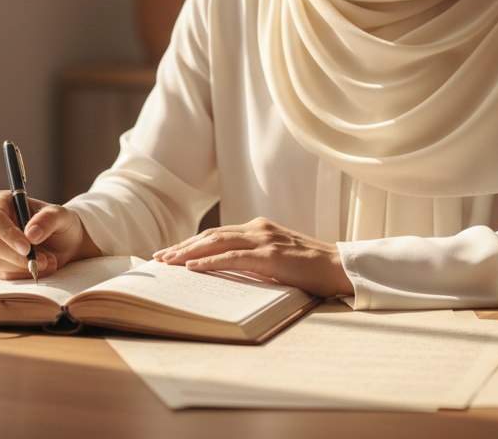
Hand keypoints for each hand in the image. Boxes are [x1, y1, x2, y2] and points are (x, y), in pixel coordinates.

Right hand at [0, 191, 100, 279]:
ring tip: (48, 261)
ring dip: (24, 266)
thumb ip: (47, 220)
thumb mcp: (61, 216)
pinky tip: (41, 268)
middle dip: (17, 256)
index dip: (8, 234)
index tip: (27, 248)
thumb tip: (30, 234)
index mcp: (2, 202)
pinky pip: (4, 274)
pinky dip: (25, 274)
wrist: (65, 242)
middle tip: (43, 260)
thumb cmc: (60, 223)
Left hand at [152, 217, 353, 297]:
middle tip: (158, 257)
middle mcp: (258, 229)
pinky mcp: (270, 256)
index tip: (170, 252)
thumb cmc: (310, 268)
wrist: (339, 267)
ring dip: (188, 252)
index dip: (191, 242)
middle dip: (181, 246)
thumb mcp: (277, 258)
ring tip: (167, 262)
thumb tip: (226, 270)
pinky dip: (209, 262)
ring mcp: (264, 240)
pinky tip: (192, 268)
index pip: (217, 233)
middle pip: (211, 235)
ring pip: (217, 242)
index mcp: (259, 228)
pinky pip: (233, 258)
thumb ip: (254, 258)